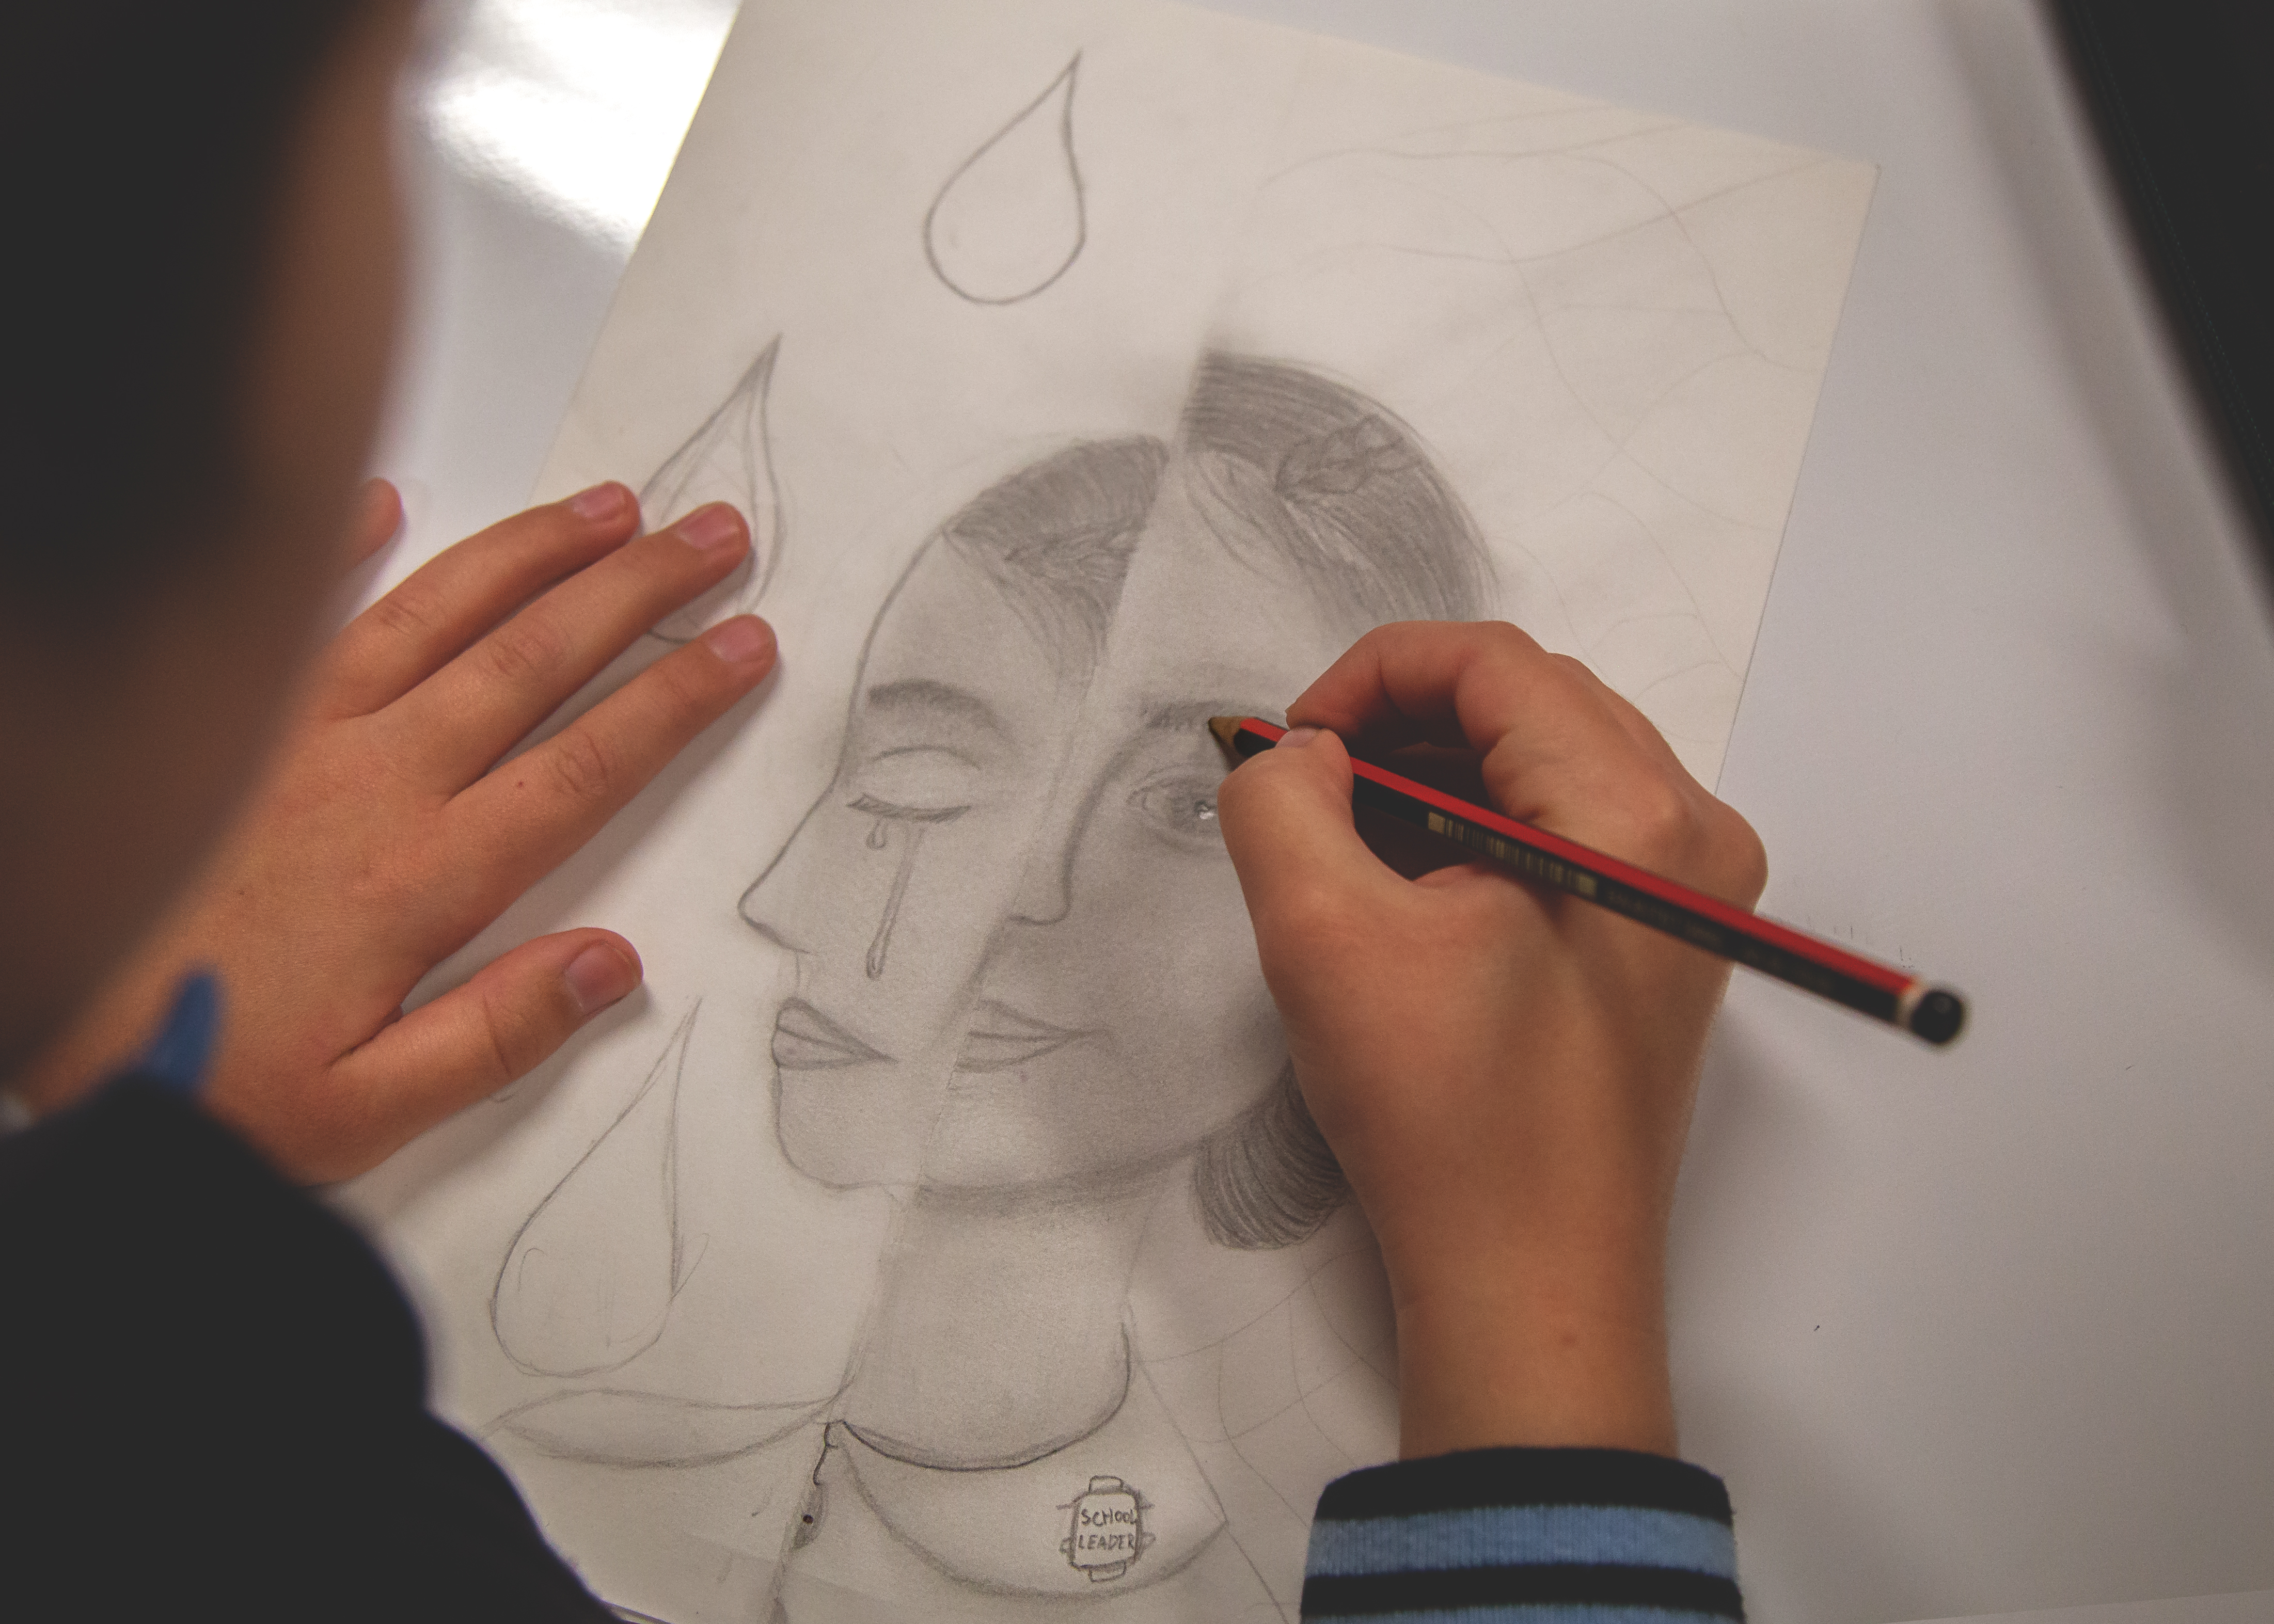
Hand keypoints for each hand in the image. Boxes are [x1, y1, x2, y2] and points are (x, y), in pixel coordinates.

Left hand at [18, 478, 776, 1181]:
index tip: (749, 643)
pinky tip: (385, 495)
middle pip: (532, 661)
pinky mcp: (227, 725)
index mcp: (419, 877)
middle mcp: (370, 782)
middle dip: (637, 590)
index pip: (583, 766)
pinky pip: (297, 615)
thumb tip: (614, 966)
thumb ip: (494, 1038)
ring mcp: (293, 738)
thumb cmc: (207, 1080)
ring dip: (531, 553)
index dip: (677, 698)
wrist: (41, 1031)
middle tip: (716, 533)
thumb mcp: (362, 1110)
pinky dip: (339, 545)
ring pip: (436, 616)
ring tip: (611, 505)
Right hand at [1215, 621, 1764, 1458]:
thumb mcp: (1324, 938)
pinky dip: (1477, 830)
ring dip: (1435, 776)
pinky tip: (1406, 888)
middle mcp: (1692, 835)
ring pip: (1546, 761)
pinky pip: (1566, 828)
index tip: (1289, 745)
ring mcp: (1692, 890)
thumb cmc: (1446, 1121)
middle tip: (1309, 788)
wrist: (1531, 1285)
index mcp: (1634, 816)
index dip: (1370, 675)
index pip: (1493, 662)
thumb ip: (1284, 802)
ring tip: (1346, 841)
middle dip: (1402, 722)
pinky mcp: (1666, 939)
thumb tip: (1301, 753)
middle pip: (1530, 699)